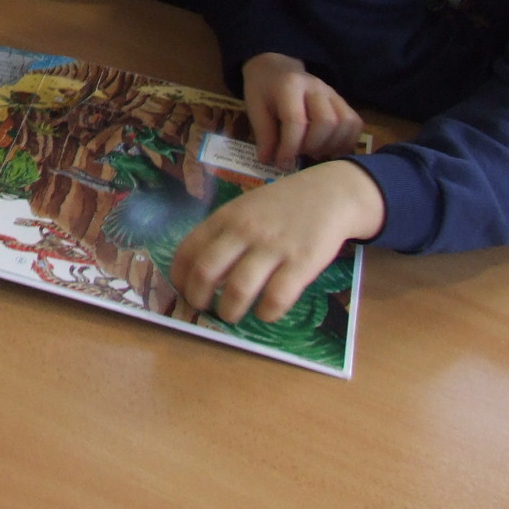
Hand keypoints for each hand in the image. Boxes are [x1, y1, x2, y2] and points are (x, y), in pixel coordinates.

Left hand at [169, 160, 385, 323]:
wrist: (329, 193)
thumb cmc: (280, 205)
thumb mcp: (244, 209)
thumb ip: (223, 234)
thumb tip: (200, 274)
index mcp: (225, 217)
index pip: (187, 251)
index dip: (179, 278)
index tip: (183, 292)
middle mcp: (244, 230)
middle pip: (206, 272)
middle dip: (198, 298)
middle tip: (203, 309)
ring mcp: (273, 246)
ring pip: (238, 289)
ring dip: (229, 311)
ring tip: (231, 315)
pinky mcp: (301, 262)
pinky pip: (276, 298)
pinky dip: (265, 313)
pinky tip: (265, 312)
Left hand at [242, 51, 364, 169]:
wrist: (277, 69)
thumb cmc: (263, 89)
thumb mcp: (254, 107)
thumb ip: (263, 133)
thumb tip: (268, 161)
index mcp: (289, 85)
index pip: (296, 120)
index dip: (290, 147)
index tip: (282, 163)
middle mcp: (316, 87)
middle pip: (326, 121)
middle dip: (312, 146)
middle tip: (299, 154)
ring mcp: (332, 93)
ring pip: (345, 123)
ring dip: (331, 145)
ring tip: (314, 152)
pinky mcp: (342, 101)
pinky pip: (355, 122)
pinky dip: (347, 141)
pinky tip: (330, 149)